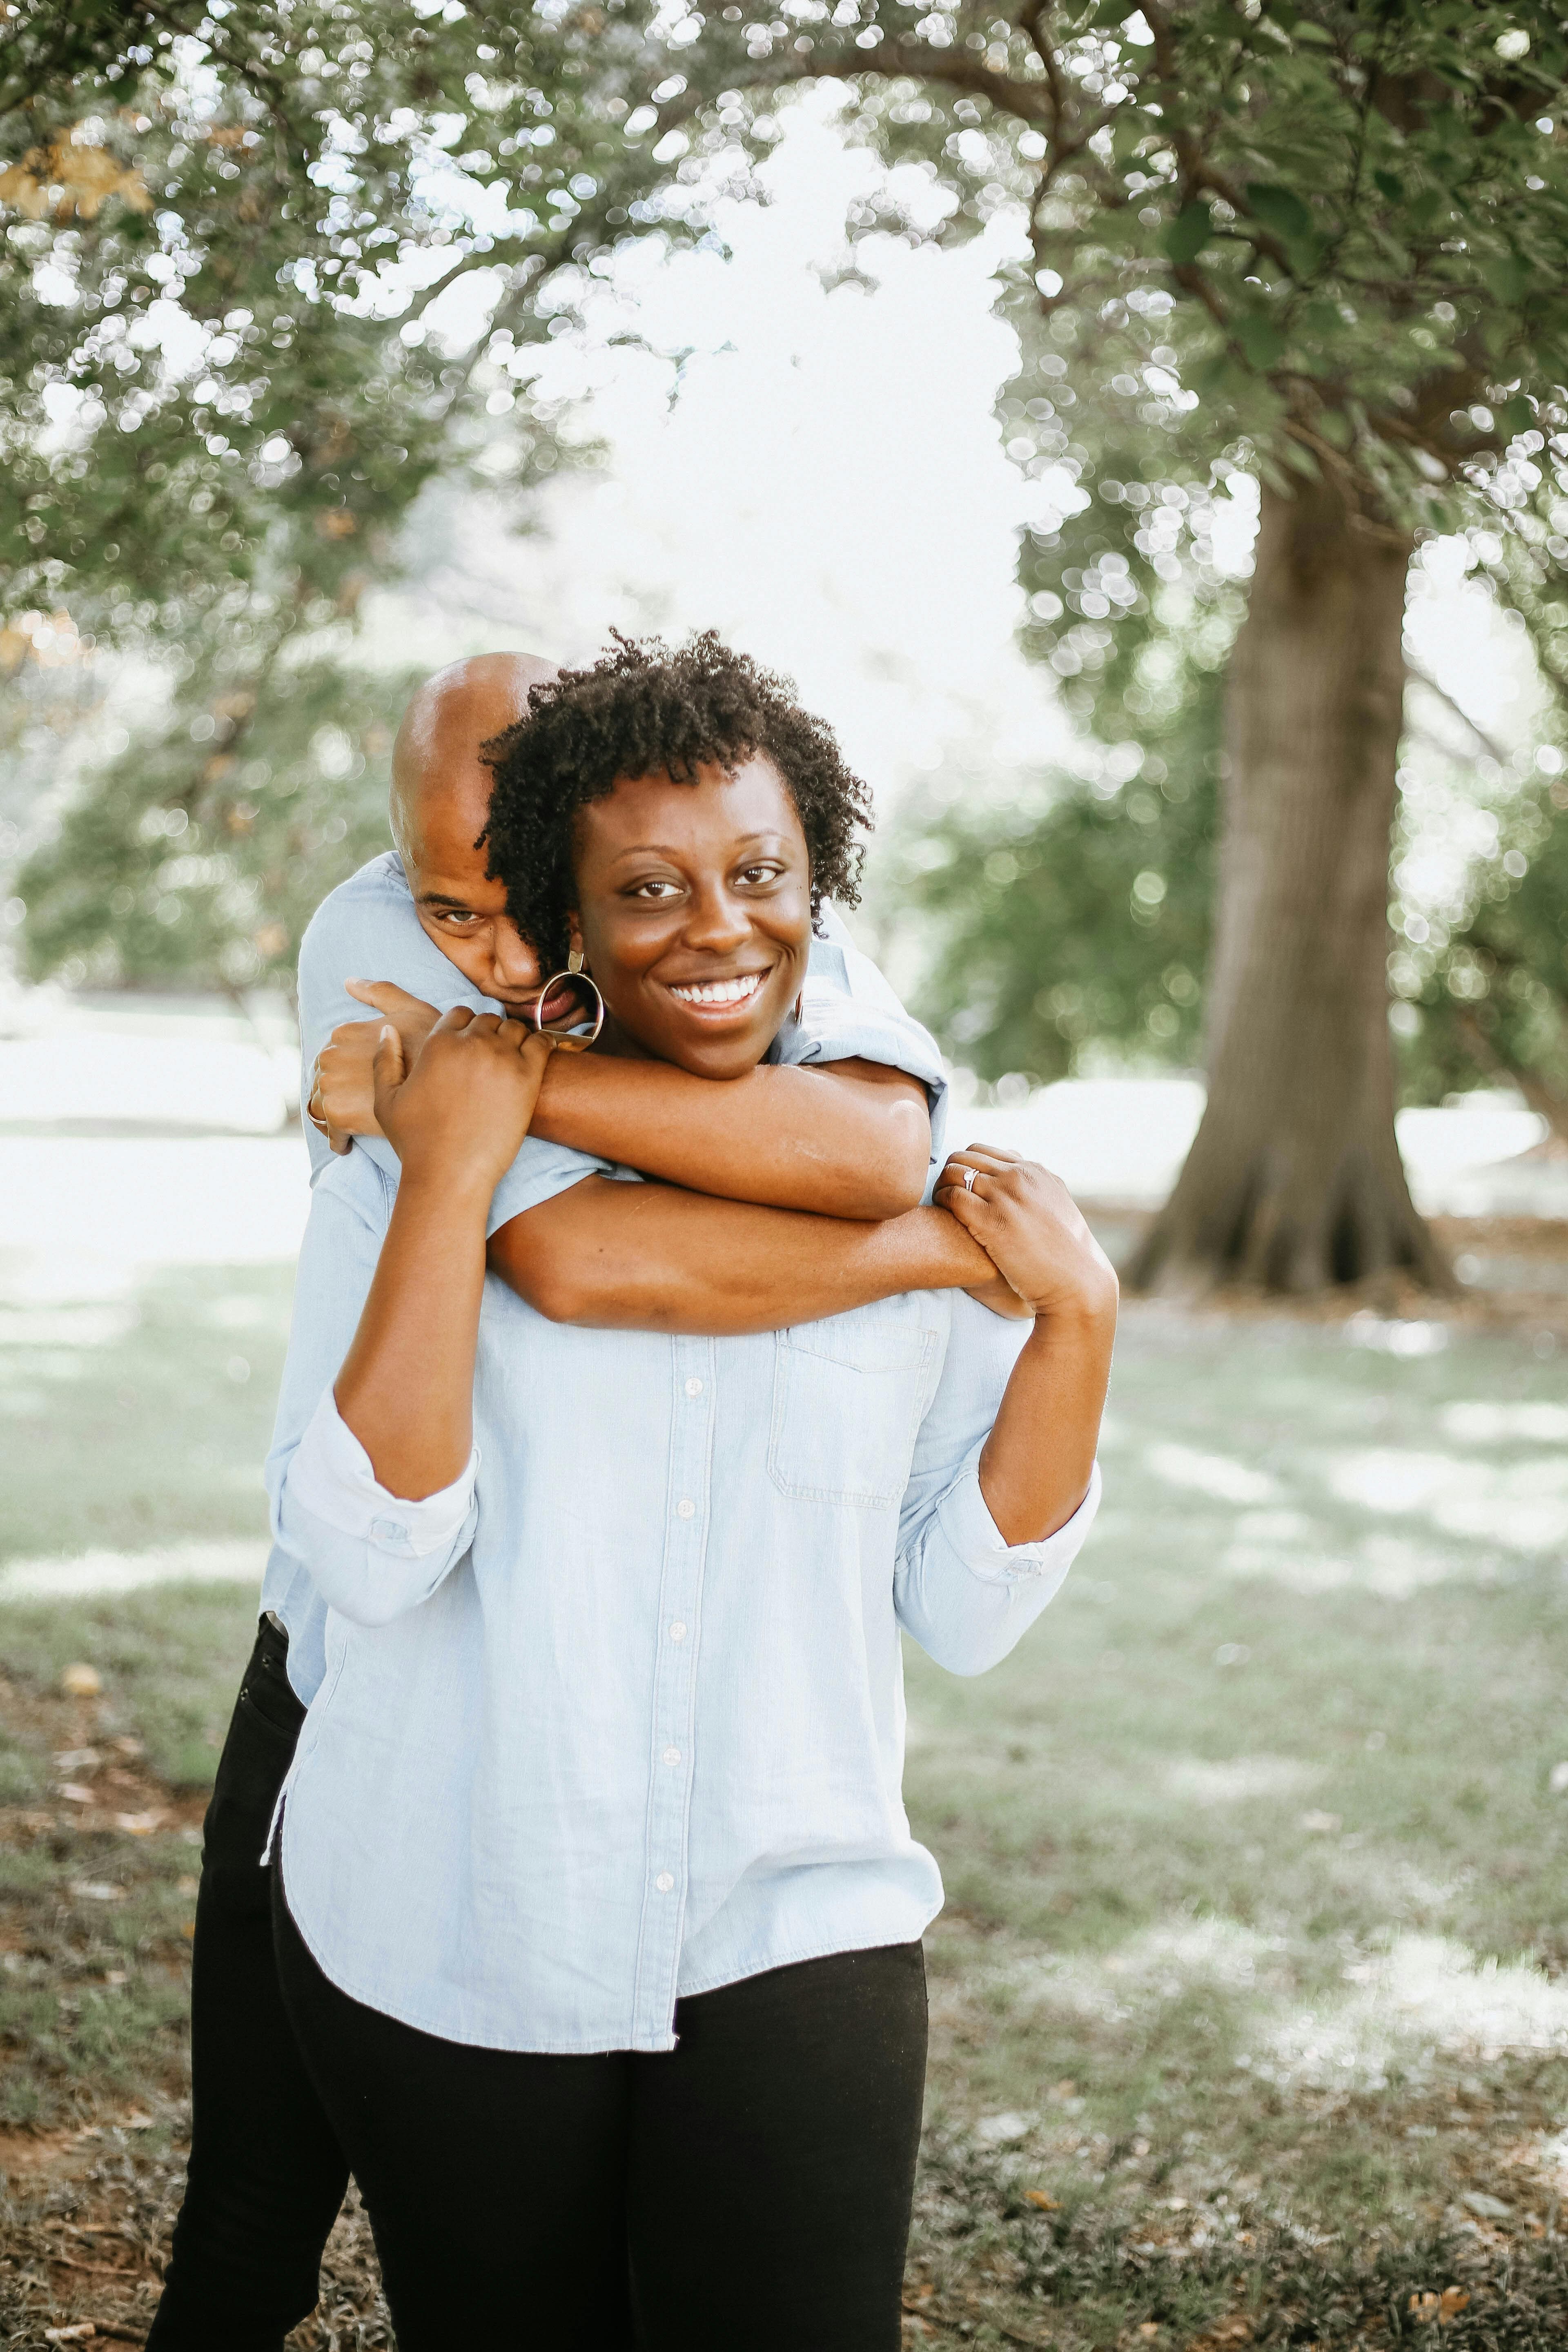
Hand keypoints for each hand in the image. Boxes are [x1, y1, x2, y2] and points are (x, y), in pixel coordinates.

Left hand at [309, 984, 441, 1150]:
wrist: (447, 1085)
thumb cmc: (433, 1045)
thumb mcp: (411, 1009)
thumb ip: (380, 992)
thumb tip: (349, 982)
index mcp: (343, 1033)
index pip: (331, 1056)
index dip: (346, 1071)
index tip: (359, 1083)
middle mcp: (330, 1057)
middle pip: (323, 1081)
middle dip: (337, 1093)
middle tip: (359, 1106)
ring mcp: (331, 1087)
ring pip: (321, 1107)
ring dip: (333, 1117)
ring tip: (353, 1127)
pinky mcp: (339, 1116)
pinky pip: (332, 1133)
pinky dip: (338, 1140)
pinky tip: (350, 1144)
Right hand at [373, 1007, 553, 1194]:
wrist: (449, 1174)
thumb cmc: (416, 1143)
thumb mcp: (386, 1100)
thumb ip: (384, 1060)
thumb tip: (387, 1029)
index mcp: (438, 1043)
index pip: (460, 1013)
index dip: (464, 1027)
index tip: (469, 1046)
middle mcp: (471, 1043)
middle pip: (488, 1019)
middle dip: (488, 1034)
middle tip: (490, 1058)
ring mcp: (502, 1057)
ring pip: (515, 1028)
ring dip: (513, 1039)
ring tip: (511, 1060)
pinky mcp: (528, 1077)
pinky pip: (542, 1043)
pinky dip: (541, 1045)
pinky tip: (537, 1057)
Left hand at [933, 1145, 1118, 1323]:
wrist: (1076, 1281)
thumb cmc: (1065, 1253)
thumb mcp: (1056, 1206)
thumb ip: (1035, 1188)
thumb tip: (1018, 1174)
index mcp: (1034, 1171)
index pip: (983, 1151)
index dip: (965, 1166)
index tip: (960, 1186)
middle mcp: (1020, 1177)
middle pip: (965, 1156)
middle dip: (949, 1173)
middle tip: (945, 1194)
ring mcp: (1006, 1196)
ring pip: (954, 1171)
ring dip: (941, 1186)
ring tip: (942, 1206)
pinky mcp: (992, 1220)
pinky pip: (952, 1196)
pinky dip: (941, 1202)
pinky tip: (944, 1217)